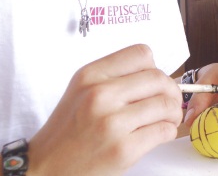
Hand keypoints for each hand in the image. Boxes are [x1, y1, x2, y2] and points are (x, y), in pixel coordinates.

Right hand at [27, 44, 181, 175]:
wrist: (44, 167)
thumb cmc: (69, 129)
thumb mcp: (82, 89)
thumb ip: (115, 76)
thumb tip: (159, 75)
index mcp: (91, 75)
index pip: (141, 54)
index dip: (155, 67)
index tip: (154, 81)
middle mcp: (100, 95)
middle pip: (159, 78)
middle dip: (171, 91)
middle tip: (170, 102)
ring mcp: (111, 123)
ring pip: (166, 104)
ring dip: (173, 112)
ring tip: (167, 119)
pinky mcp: (123, 150)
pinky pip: (163, 131)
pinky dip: (168, 131)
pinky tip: (158, 133)